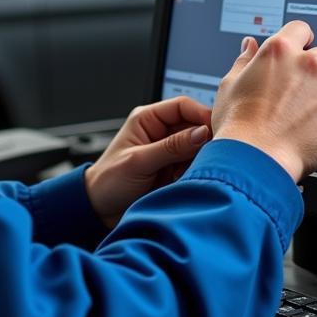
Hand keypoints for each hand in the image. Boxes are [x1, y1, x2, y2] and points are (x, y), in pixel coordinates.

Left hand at [84, 96, 212, 227]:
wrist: (99, 210)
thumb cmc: (108, 181)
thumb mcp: (138, 162)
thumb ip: (171, 147)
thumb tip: (202, 132)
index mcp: (148, 119)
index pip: (182, 106)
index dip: (201, 114)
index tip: (217, 129)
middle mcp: (161, 132)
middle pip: (195, 126)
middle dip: (204, 140)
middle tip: (211, 156)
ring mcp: (169, 151)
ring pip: (198, 147)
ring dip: (200, 159)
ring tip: (195, 172)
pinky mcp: (175, 170)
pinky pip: (195, 166)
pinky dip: (196, 172)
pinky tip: (190, 181)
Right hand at [211, 20, 316, 182]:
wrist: (254, 160)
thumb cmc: (237, 124)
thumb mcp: (230, 85)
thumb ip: (245, 60)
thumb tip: (250, 45)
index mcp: (280, 51)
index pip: (301, 29)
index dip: (299, 40)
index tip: (297, 51)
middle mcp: (309, 63)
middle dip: (313, 70)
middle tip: (295, 94)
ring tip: (301, 119)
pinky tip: (315, 130)